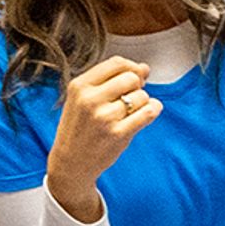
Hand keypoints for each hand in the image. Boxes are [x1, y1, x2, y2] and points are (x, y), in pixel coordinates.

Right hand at [46, 54, 159, 212]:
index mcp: (79, 86)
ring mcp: (104, 117)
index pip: (116, 63)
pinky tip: (147, 113)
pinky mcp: (117, 134)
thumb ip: (111, 80)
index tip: (134, 78)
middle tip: (131, 98)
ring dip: (142, 102)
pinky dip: (153, 110)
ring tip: (130, 112)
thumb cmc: (80, 128)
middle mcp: (90, 99)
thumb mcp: (84, 99)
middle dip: (137, 86)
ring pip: (141, 96)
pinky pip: (148, 113)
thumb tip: (145, 68)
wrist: (70, 162)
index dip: (131, 68)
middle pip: (131, 77)